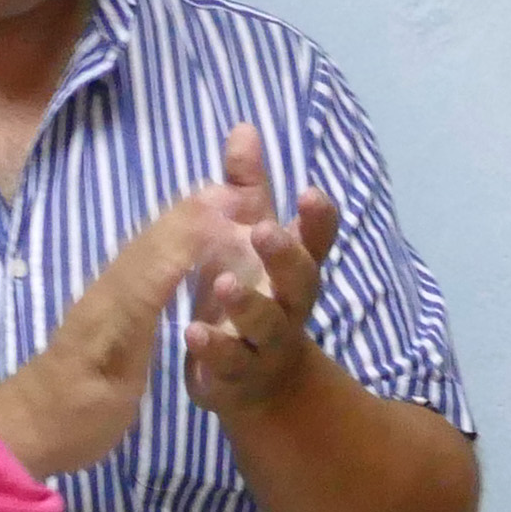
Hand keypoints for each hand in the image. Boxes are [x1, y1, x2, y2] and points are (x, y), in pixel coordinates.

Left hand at [0, 189, 230, 475]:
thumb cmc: (80, 412)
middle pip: (158, 235)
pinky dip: (175, 246)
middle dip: (200, 210)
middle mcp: (114, 287)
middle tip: (246, 193)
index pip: (166, 246)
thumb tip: (177, 257)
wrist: (31, 428)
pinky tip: (194, 248)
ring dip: (188, 221)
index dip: (203, 221)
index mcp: (121, 299)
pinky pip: (146, 264)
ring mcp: (109, 296)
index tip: (245, 204)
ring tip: (228, 207)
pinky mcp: (110, 310)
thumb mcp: (117, 370)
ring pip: (150, 244)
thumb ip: (142, 309)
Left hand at [183, 123, 341, 420]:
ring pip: (268, 325)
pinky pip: (232, 364)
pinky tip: (192, 332)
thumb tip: (244, 128)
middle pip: (302, 281)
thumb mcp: (247, 239)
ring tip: (222, 283)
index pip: (316, 240)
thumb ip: (246, 188)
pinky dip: (214, 349)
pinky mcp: (239, 377)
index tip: (309, 192)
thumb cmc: (254, 293)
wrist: (259, 383)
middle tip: (266, 231)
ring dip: (248, 304)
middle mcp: (290, 305)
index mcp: (294, 269)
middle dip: (286, 256)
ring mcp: (267, 344)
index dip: (318, 219)